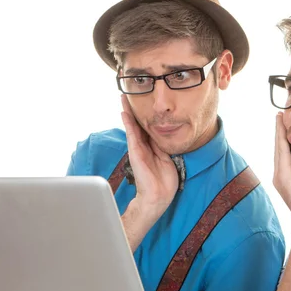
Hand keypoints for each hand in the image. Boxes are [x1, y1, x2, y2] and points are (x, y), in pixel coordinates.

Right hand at [120, 95, 178, 218]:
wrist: (158, 196)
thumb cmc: (164, 181)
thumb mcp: (168, 158)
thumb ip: (164, 146)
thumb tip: (166, 134)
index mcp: (152, 147)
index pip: (147, 127)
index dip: (145, 115)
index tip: (143, 102)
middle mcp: (143, 146)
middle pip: (138, 123)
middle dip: (133, 109)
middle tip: (128, 94)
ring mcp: (138, 149)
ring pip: (133, 126)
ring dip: (128, 111)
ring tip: (123, 97)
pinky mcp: (135, 152)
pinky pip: (132, 134)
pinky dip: (128, 123)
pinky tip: (124, 112)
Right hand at [273, 112, 290, 227]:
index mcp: (288, 179)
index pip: (285, 154)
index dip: (285, 139)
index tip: (286, 125)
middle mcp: (280, 176)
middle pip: (279, 148)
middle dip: (279, 131)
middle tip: (279, 115)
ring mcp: (280, 176)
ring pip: (279, 147)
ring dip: (279, 131)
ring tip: (279, 116)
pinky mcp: (284, 175)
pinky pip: (282, 151)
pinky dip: (281, 137)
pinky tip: (281, 126)